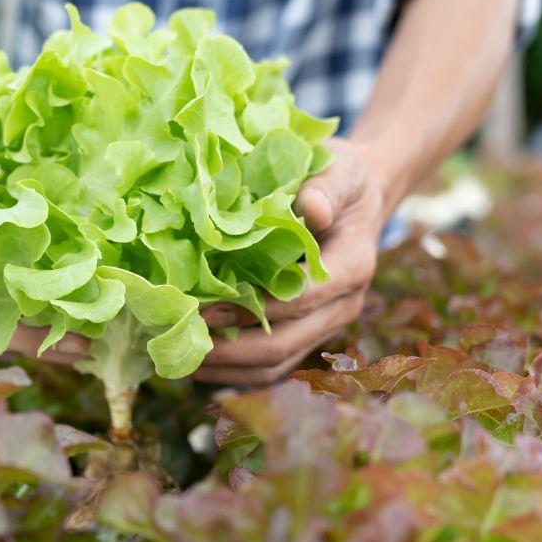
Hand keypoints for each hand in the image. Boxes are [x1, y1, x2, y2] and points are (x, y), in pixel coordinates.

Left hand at [195, 138, 388, 386]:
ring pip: (277, 365)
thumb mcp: (340, 171)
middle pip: (285, 344)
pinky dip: (235, 370)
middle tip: (182, 340)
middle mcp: (343, 306)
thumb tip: (311, 209)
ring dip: (228, 368)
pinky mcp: (308, 335)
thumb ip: (325, 188)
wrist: (359, 203)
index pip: (302, 299)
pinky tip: (198, 362)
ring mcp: (325, 326)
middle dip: (232, 349)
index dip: (254, 308)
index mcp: (352, 266)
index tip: (208, 308)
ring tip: (182, 360)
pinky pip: (273, 366)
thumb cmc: (342, 182)